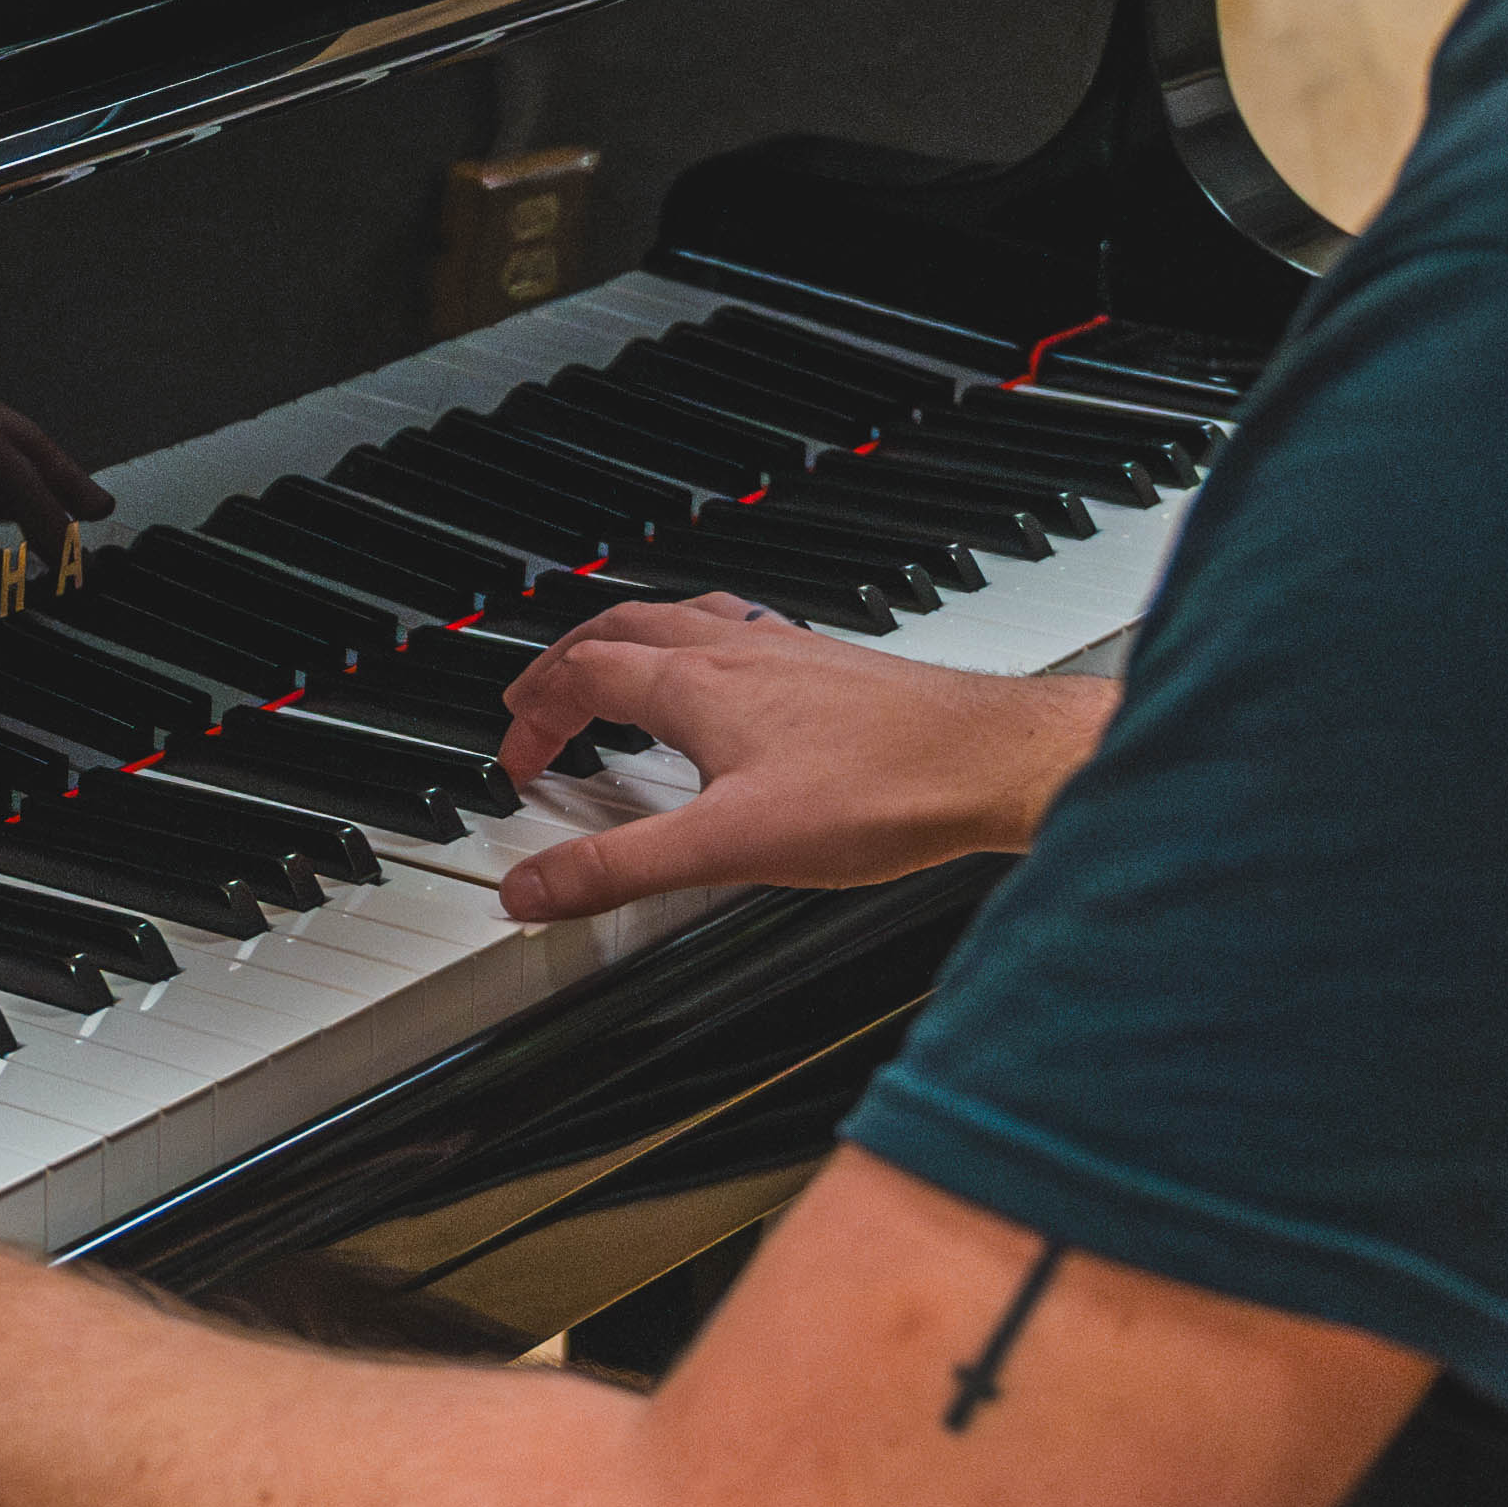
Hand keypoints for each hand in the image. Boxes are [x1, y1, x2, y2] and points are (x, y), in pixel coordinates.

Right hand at [483, 595, 1110, 924]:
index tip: (515, 760)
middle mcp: (737, 649)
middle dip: (565, 664)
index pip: (581, 676)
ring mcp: (788, 650)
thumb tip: (530, 886)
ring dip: (628, 641)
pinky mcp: (832, 666)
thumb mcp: (728, 848)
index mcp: (696, 683)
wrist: (992, 761)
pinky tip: (732, 682)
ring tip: (613, 670)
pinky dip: (698, 646)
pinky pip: (739, 630)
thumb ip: (621, 868)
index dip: (532, 715)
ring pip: (682, 620)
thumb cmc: (883, 791)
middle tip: (537, 699)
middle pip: (621, 630)